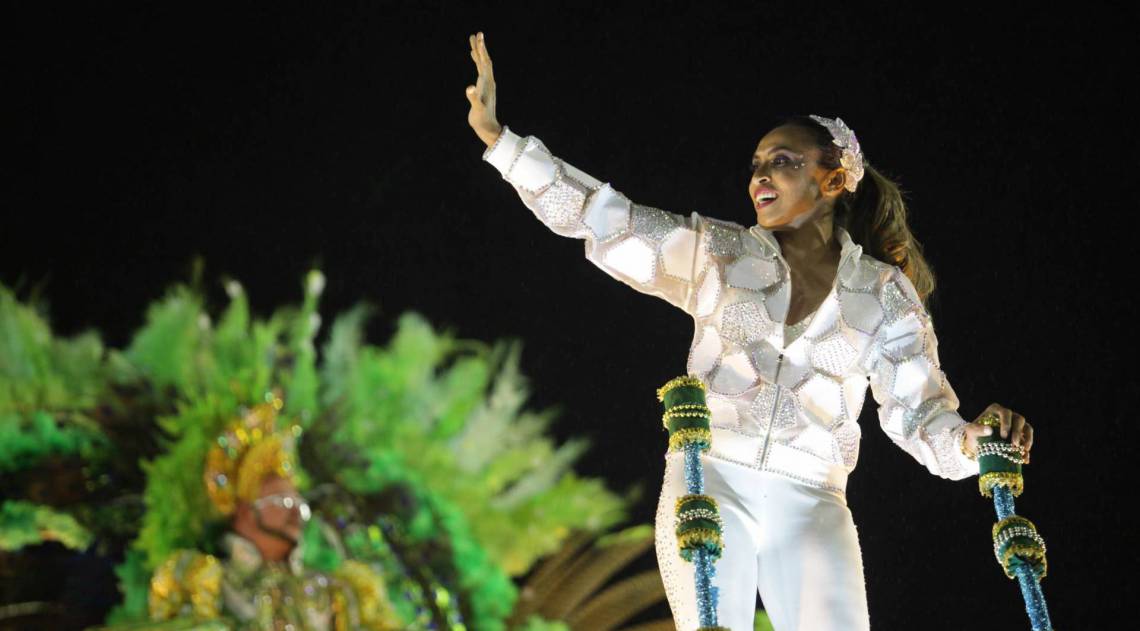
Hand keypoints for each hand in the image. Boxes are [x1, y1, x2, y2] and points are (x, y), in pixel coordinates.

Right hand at [466, 31, 502, 147]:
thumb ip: (473, 97)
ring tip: (473, 41)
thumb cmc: (481, 119)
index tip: (479, 36)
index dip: (481, 49)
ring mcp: (487, 84)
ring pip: (483, 64)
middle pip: (485, 60)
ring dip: (478, 52)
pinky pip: (480, 70)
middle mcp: (488, 81)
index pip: (485, 62)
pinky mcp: (483, 87)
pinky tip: (474, 58)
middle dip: (480, 47)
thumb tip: (469, 88)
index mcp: (487, 83)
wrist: (487, 128)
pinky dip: (477, 61)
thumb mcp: (477, 108)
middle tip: (476, 33)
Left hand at [963, 402, 1033, 462]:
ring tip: (1024, 450)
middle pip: (1019, 420)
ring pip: (1027, 428)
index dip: (1007, 423)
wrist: (976, 444)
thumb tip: (989, 430)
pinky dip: (1026, 450)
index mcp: (996, 410)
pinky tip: (1025, 459)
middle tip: (1015, 445)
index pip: (1005, 413)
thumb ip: (977, 429)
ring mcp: (1016, 425)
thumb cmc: (973, 434)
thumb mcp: (971, 431)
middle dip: (1018, 433)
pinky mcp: (1021, 436)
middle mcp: (1009, 415)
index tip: (1004, 435)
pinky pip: (1027, 441)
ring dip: (1028, 439)